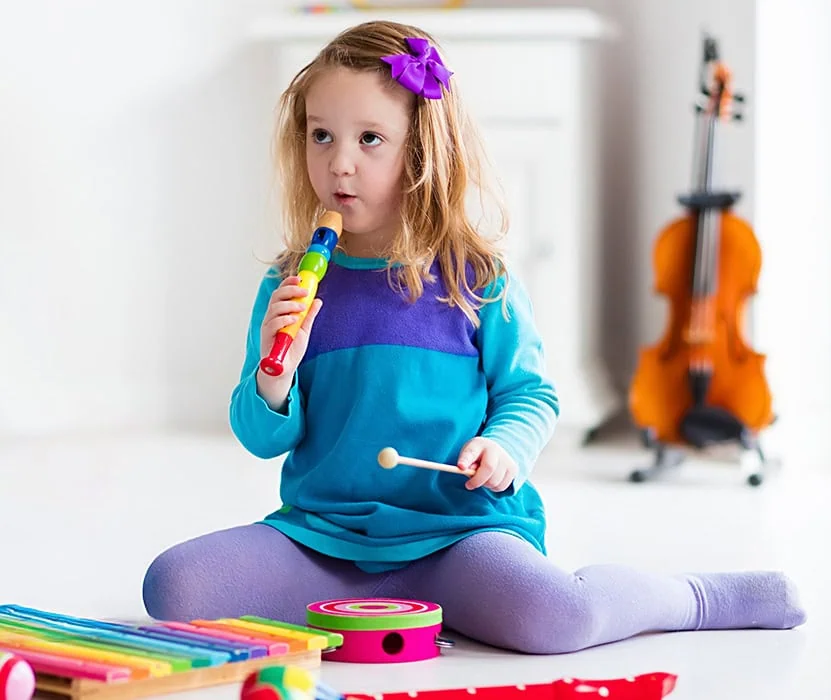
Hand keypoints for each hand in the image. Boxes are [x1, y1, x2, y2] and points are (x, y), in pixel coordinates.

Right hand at [256, 275, 322, 405]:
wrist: (284, 369)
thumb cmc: (291, 350)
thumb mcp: (304, 330)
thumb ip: (309, 316)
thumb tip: (318, 300)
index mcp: (280, 313)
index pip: (281, 293)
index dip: (288, 283)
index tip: (300, 278)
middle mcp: (271, 317)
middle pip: (276, 297)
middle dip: (290, 290)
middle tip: (304, 291)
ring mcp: (268, 326)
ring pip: (274, 308)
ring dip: (289, 305)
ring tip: (302, 307)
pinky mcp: (267, 337)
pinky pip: (272, 323)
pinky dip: (284, 319)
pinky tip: (293, 320)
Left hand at [456, 437, 517, 491]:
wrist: (495, 449)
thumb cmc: (477, 454)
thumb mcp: (467, 454)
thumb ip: (465, 462)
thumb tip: (466, 470)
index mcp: (479, 444)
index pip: (472, 452)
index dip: (466, 460)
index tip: (461, 467)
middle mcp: (496, 450)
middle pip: (488, 469)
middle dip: (477, 481)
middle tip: (469, 484)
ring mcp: (507, 459)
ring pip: (495, 482)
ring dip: (485, 485)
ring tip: (483, 477)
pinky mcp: (513, 469)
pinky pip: (501, 487)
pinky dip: (493, 487)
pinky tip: (491, 479)